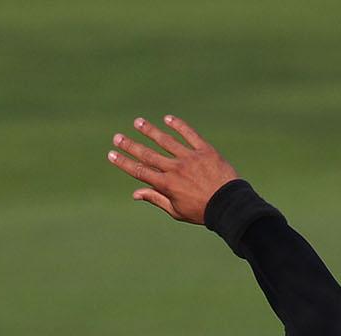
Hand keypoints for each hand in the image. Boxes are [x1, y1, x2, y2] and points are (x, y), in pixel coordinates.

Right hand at [106, 115, 237, 224]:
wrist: (229, 205)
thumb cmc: (202, 212)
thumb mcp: (176, 211)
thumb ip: (156, 199)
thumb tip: (136, 193)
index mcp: (167, 185)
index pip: (140, 171)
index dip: (124, 162)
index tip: (111, 154)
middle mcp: (175, 168)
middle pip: (148, 154)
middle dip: (131, 145)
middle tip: (117, 137)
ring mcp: (190, 158)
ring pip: (166, 141)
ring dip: (150, 131)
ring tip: (138, 122)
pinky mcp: (204, 150)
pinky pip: (189, 134)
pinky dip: (178, 126)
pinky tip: (167, 119)